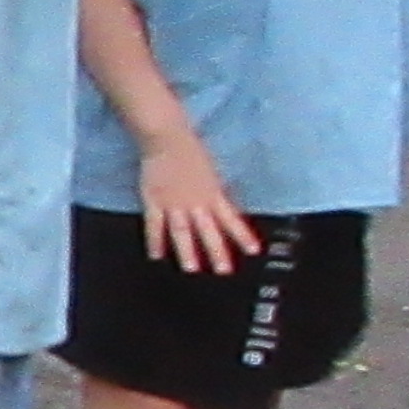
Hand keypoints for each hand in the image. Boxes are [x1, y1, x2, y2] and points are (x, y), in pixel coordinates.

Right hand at [137, 133, 260, 276]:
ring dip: (188, 251)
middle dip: (217, 251)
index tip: (254, 250)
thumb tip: (225, 205)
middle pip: (209, 230)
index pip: (232, 219)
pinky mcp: (154, 201)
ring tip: (192, 268)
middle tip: (224, 270)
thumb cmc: (190, 150)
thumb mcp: (212, 172)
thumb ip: (216, 191)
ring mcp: (174, 203)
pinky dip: (155, 241)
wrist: (167, 138)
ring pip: (183, 231)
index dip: (243, 235)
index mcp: (213, 193)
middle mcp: (196, 202)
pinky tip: (156, 255)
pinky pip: (155, 225)